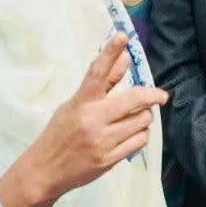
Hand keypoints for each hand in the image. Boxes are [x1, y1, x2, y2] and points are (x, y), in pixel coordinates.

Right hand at [22, 32, 168, 200]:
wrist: (45, 170)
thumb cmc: (60, 133)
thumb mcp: (75, 105)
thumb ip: (103, 84)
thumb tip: (125, 59)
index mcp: (81, 103)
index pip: (97, 72)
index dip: (110, 52)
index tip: (122, 36)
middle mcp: (93, 120)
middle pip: (134, 99)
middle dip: (153, 95)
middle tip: (161, 96)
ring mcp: (102, 141)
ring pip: (141, 120)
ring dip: (146, 116)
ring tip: (138, 116)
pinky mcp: (110, 160)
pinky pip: (139, 141)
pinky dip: (141, 134)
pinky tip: (134, 133)